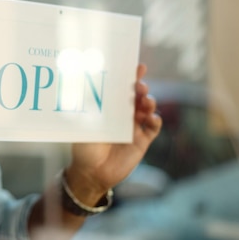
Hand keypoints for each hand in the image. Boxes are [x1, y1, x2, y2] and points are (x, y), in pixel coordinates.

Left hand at [67, 64, 162, 198]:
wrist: (90, 172)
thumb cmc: (84, 147)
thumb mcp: (84, 125)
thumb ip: (89, 108)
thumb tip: (85, 85)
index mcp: (109, 107)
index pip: (121, 88)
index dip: (131, 76)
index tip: (137, 66)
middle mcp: (123, 114)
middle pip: (136, 95)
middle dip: (140, 88)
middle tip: (139, 86)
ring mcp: (134, 126)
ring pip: (147, 109)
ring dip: (148, 102)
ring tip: (146, 100)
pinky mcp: (142, 141)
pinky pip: (153, 128)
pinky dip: (154, 120)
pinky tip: (152, 118)